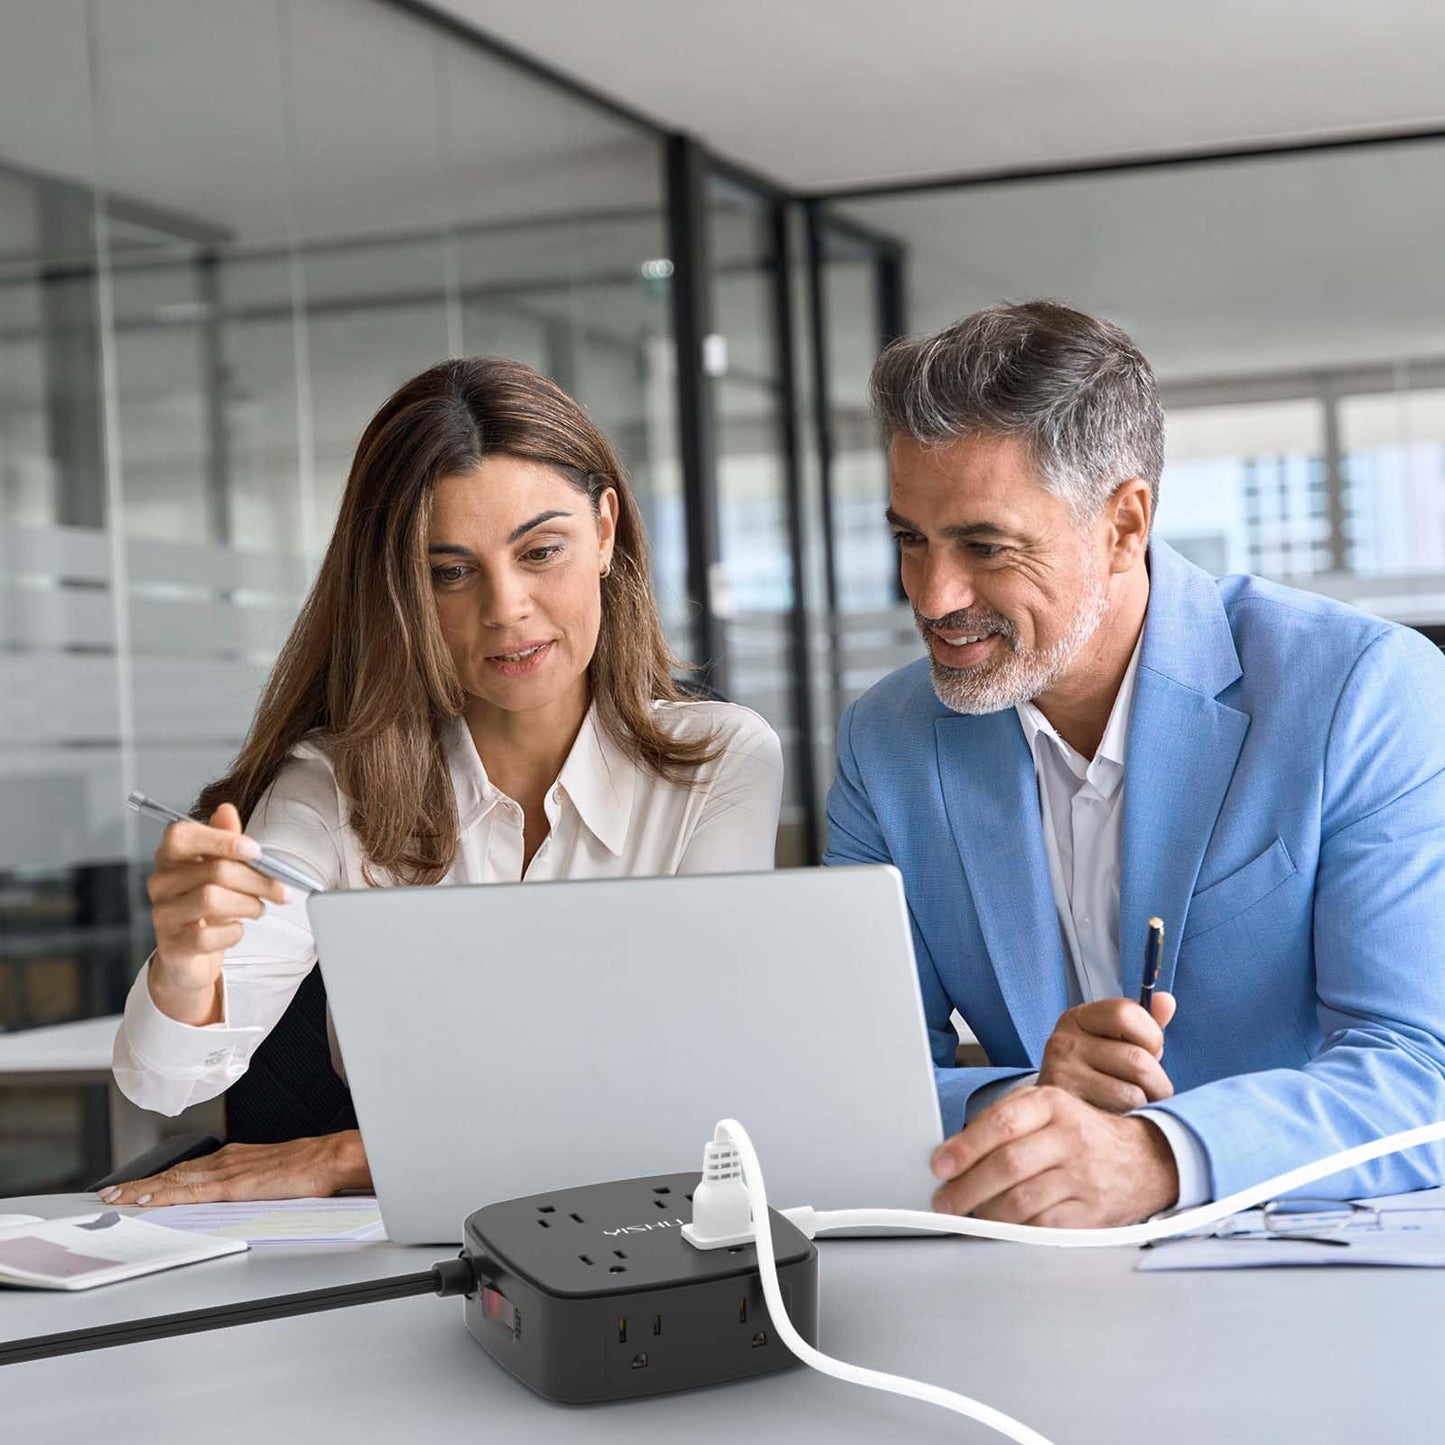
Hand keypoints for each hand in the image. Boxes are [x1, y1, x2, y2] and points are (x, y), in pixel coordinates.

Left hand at [97, 1130, 371, 1206]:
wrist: (330, 1157)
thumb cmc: (313, 1166)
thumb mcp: (275, 1174)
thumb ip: (254, 1183)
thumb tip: (244, 1196)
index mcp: (236, 1158)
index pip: (188, 1169)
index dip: (159, 1179)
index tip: (136, 1187)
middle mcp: (226, 1160)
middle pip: (174, 1173)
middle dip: (140, 1184)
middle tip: (110, 1194)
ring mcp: (227, 1171)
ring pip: (174, 1180)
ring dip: (143, 1189)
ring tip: (116, 1199)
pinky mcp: (232, 1185)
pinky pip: (190, 1192)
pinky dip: (164, 1195)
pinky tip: (146, 1200)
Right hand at [146, 802, 287, 1024]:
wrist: (190, 956)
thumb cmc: (206, 907)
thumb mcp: (218, 869)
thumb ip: (224, 840)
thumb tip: (226, 809)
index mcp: (171, 857)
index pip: (183, 835)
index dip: (222, 840)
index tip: (256, 851)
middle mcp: (160, 882)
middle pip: (214, 870)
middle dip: (257, 880)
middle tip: (280, 890)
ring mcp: (163, 914)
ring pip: (212, 900)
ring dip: (248, 905)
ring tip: (258, 909)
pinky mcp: (172, 945)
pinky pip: (209, 935)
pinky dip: (234, 932)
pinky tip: (236, 929)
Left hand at [930, 1085, 1178, 1226]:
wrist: (1145, 1161)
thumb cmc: (1081, 1134)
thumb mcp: (1046, 1109)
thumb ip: (1003, 1120)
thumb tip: (954, 1150)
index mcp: (1052, 1104)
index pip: (1001, 1123)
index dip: (965, 1147)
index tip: (940, 1165)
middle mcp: (1070, 1137)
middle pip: (1008, 1164)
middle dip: (967, 1187)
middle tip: (944, 1200)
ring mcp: (1083, 1176)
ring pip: (1023, 1200)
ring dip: (986, 1213)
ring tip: (969, 1216)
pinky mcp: (1092, 1212)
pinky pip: (1045, 1227)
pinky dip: (1016, 1231)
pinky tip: (1001, 1229)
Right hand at [1037, 992, 1176, 1112]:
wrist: (1060, 1113)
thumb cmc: (1098, 1073)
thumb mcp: (1118, 1042)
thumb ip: (1145, 1022)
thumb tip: (1167, 1001)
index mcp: (1078, 1018)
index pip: (1126, 1013)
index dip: (1151, 1035)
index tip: (1148, 1050)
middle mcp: (1063, 1041)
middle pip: (1137, 1060)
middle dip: (1157, 1080)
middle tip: (1148, 1088)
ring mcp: (1062, 1074)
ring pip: (1134, 1092)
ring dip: (1146, 1104)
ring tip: (1135, 1105)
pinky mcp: (1069, 1107)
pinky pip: (1122, 1113)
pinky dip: (1131, 1118)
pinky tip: (1121, 1116)